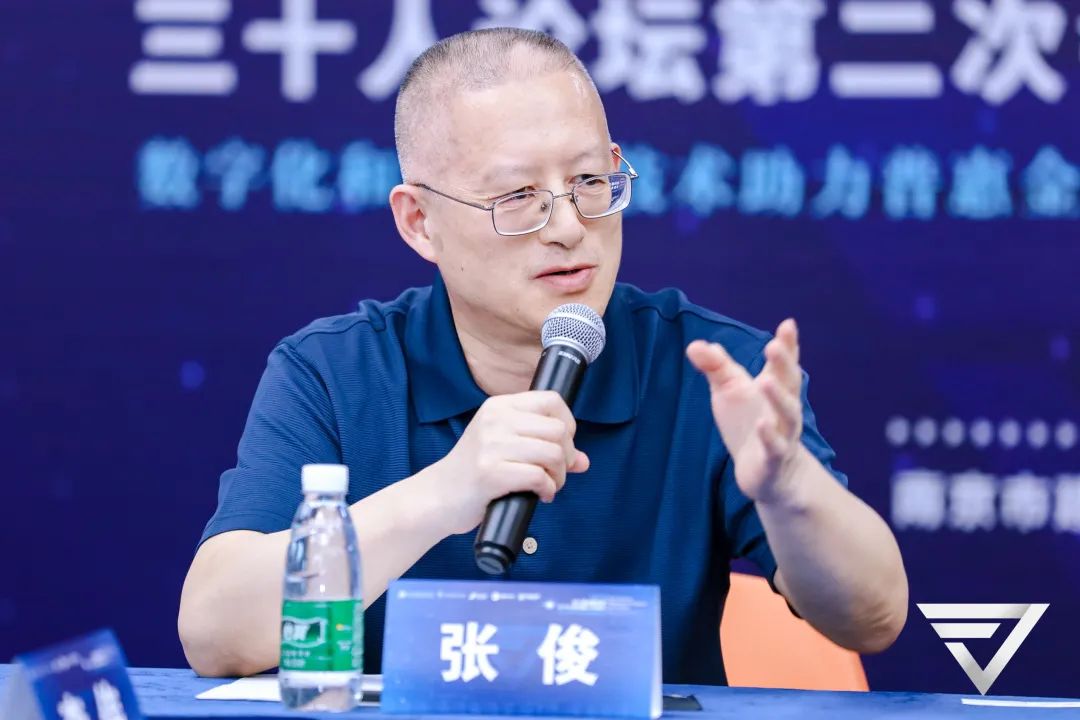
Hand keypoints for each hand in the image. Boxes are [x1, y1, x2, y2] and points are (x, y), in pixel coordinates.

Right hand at [430, 391, 589, 534]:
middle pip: (558, 430)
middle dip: (567, 456)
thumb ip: (543, 447)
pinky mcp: (491, 472)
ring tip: (548, 485)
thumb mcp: (503, 447)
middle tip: (556, 472)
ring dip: (559, 476)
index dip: (568, 424)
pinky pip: (539, 477)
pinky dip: (547, 490)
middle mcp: (495, 420)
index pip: (552, 400)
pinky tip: (539, 495)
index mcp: (499, 406)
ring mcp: (492, 445)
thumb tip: (583, 460)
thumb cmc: (473, 472)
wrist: (437, 496)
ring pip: (554, 453)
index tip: (563, 445)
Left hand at [686, 319, 804, 504]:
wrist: (766, 473)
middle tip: (773, 345)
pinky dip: (769, 436)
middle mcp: (784, 408)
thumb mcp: (729, 392)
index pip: (783, 364)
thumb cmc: (748, 424)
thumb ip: (716, 368)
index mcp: (775, 388)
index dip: (788, 346)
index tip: (788, 325)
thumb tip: (695, 345)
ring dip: (777, 397)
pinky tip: (761, 424)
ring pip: (787, 414)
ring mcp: (783, 434)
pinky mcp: (773, 459)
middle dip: (784, 364)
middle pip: (789, 383)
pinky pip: (775, 447)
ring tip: (764, 381)